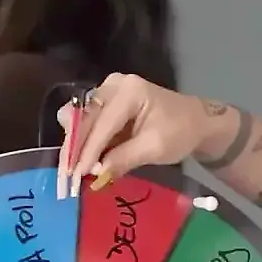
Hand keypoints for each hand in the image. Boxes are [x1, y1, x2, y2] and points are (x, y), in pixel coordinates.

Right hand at [57, 73, 212, 196]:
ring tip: (72, 169)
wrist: (196, 122)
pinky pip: (88, 122)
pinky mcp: (106, 102)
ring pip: (80, 119)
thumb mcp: (155, 148)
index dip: (88, 150)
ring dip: (75, 145)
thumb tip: (95, 173)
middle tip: (66, 175)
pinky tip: (81, 161)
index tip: (76, 174)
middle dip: (75, 148)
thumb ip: (124, 158)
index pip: (102, 122)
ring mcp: (108, 91)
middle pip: (84, 117)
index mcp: (130, 91)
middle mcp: (114, 85)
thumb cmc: (181, 132)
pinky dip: (84, 142)